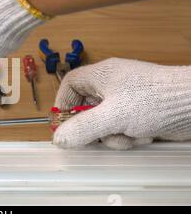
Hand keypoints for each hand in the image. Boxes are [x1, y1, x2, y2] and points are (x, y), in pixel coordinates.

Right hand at [53, 58, 190, 149]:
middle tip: (96, 137)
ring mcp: (126, 99)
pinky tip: (142, 135)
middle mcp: (112, 85)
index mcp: (102, 75)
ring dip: (113, 135)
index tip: (61, 122)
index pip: (71, 84)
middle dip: (92, 126)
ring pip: (103, 121)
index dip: (63, 103)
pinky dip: (128, 135)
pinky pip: (120, 127)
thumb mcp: (113, 116)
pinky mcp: (138, 113)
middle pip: (86, 107)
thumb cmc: (155, 101)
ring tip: (129, 135)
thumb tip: (58, 138)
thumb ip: (83, 128)